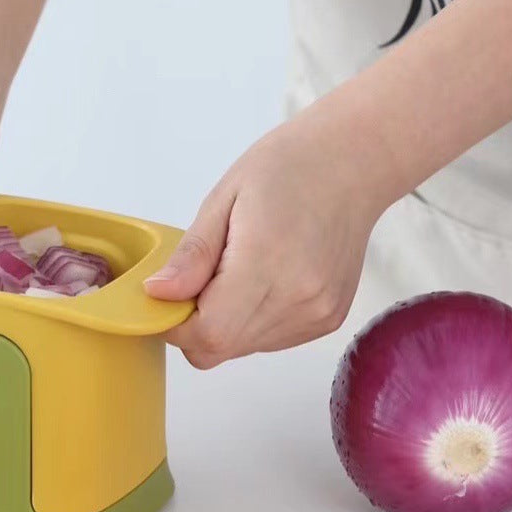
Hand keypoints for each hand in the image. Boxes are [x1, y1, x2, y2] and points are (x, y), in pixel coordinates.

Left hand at [144, 111, 393, 367]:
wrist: (353, 162)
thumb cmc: (290, 168)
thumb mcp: (223, 200)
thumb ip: (191, 256)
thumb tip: (158, 294)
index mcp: (267, 261)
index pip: (207, 333)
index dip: (175, 324)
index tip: (166, 298)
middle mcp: (299, 297)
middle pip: (220, 348)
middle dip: (194, 324)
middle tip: (200, 277)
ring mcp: (317, 314)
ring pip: (240, 348)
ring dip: (223, 322)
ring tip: (238, 270)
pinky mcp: (327, 320)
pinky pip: (267, 341)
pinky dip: (250, 321)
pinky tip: (263, 280)